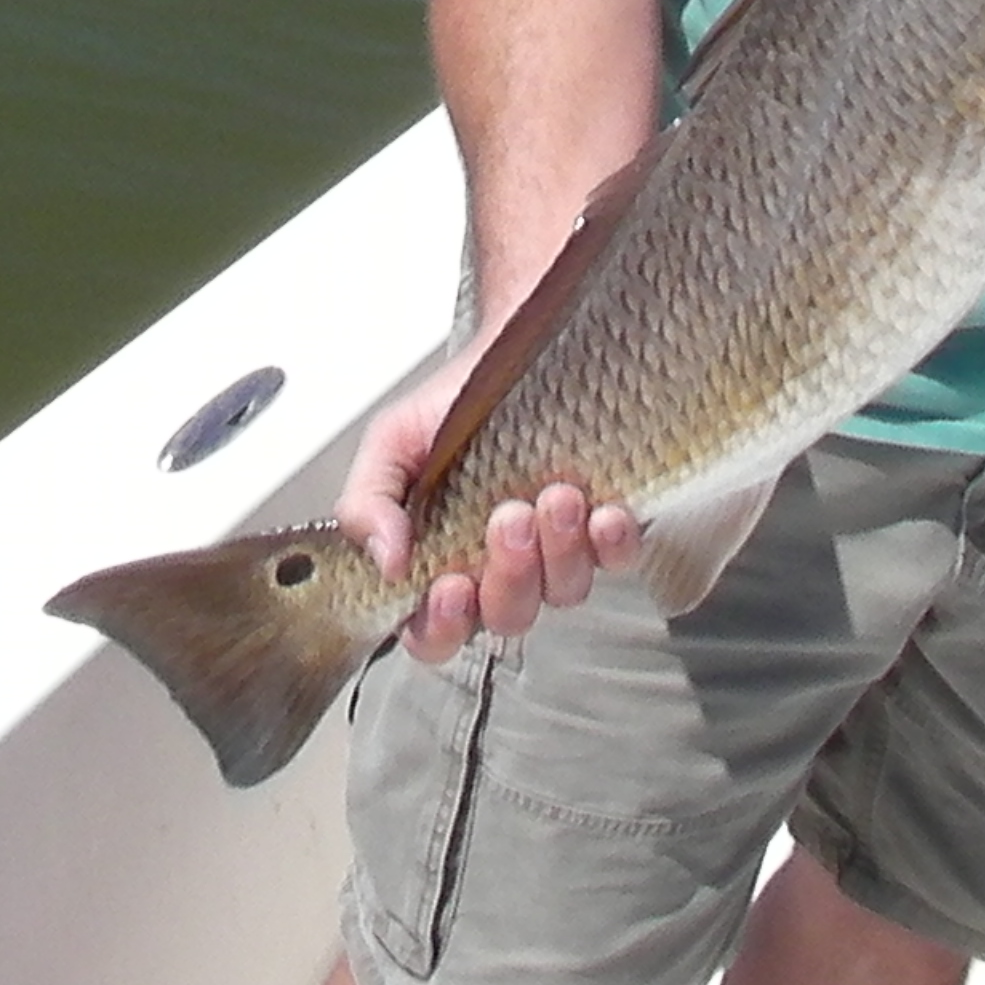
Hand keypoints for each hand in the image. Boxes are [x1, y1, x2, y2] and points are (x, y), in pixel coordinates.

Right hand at [336, 339, 641, 663]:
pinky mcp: (603, 532)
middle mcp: (500, 571)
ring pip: (563, 592)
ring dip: (560, 552)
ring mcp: (556, 554)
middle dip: (510, 574)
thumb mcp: (391, 443)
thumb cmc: (450, 404)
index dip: (441, 628)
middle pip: (506, 616)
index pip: (433, 634)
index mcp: (440, 565)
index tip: (449, 586)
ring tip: (555, 496)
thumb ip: (367, 500)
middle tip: (509, 517)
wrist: (507, 351)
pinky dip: (613, 543)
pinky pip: (617, 560)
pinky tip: (604, 514)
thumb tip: (385, 559)